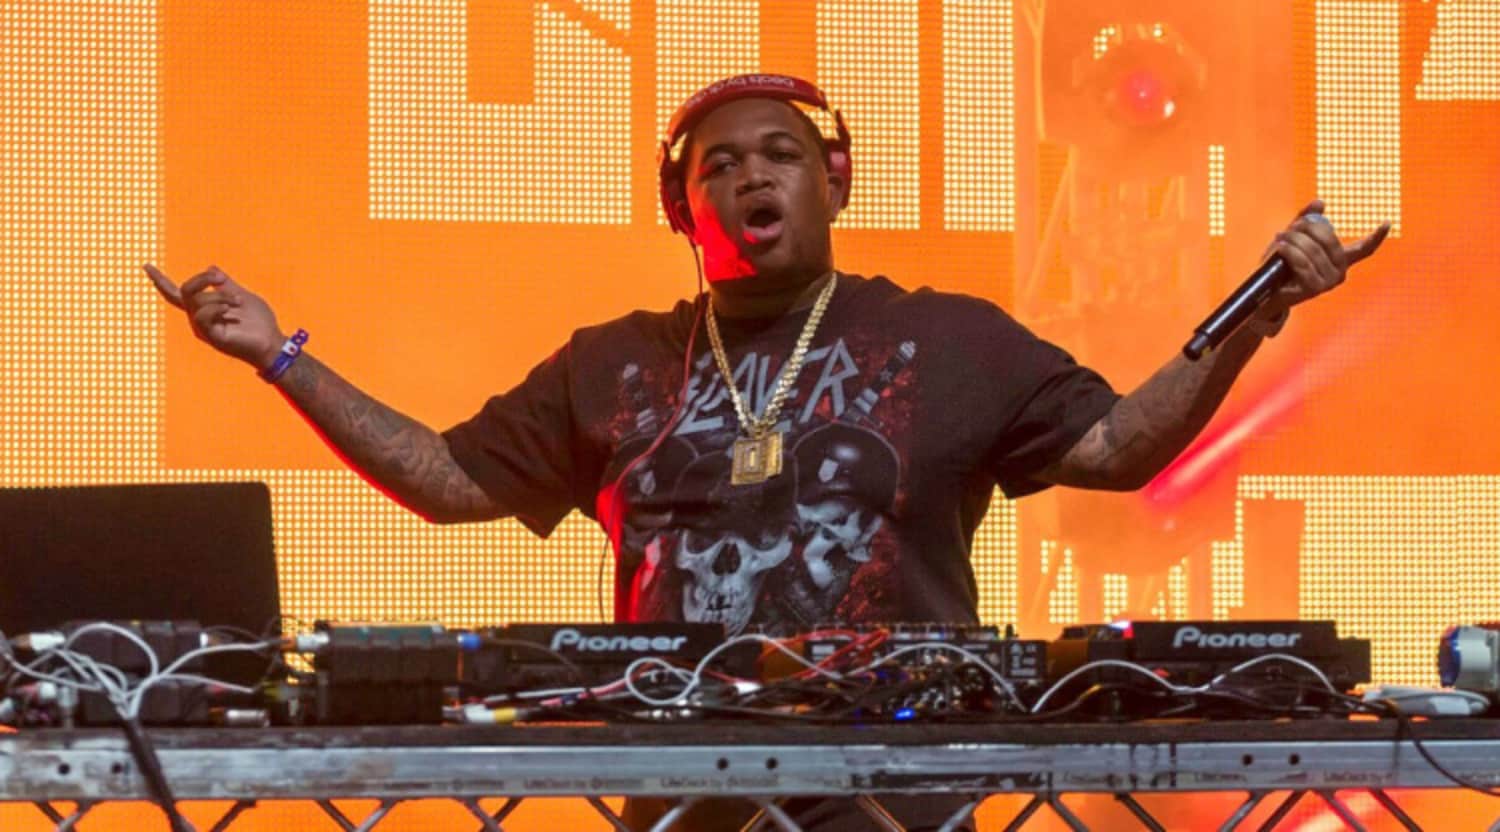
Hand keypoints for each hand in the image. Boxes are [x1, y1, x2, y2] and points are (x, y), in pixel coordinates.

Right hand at [144, 264, 285, 370]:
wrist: (271, 341)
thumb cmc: (259, 322)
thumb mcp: (241, 295)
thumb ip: (226, 284)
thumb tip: (211, 267)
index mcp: (204, 308)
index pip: (176, 293)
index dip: (160, 280)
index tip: (145, 266)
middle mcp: (198, 318)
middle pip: (185, 290)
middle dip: (202, 279)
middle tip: (221, 279)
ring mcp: (203, 328)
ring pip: (197, 301)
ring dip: (220, 296)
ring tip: (238, 302)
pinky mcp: (210, 336)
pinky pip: (202, 316)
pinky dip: (216, 307)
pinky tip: (230, 309)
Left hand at [1262, 199, 1390, 316]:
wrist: (1265, 290)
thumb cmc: (1281, 264)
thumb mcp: (1294, 238)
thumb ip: (1306, 220)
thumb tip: (1321, 202)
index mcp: (1340, 260)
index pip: (1363, 249)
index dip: (1377, 237)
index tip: (1387, 223)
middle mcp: (1340, 272)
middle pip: (1329, 239)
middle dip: (1308, 228)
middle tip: (1291, 227)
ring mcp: (1329, 282)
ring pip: (1313, 250)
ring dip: (1293, 240)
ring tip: (1280, 237)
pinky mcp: (1314, 288)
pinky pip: (1302, 262)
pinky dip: (1289, 252)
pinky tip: (1280, 247)